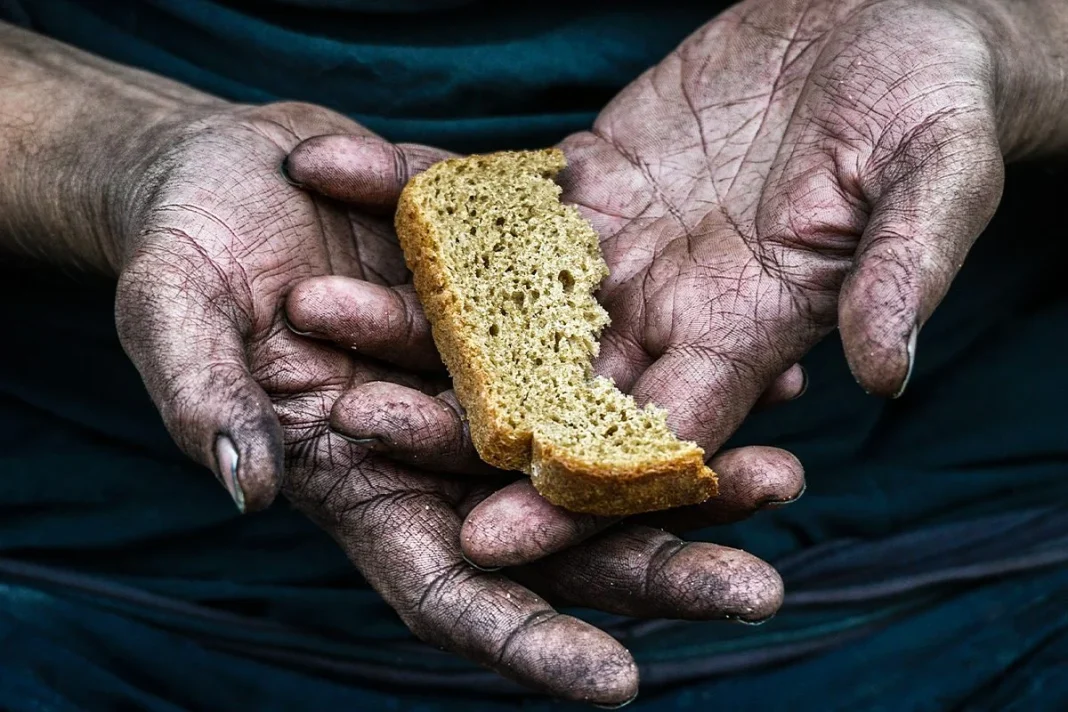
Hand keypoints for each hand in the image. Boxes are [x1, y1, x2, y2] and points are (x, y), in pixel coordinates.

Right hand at [109, 106, 789, 704]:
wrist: (232, 171)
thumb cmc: (183, 252)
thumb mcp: (171, 316)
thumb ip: (203, 402)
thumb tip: (247, 486)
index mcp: (362, 479)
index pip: (450, 586)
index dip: (528, 642)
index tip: (620, 685)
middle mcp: (441, 447)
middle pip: (556, 532)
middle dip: (654, 564)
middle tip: (758, 586)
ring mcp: (487, 382)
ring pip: (601, 446)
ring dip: (689, 467)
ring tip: (784, 470)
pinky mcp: (515, 313)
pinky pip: (604, 351)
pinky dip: (674, 364)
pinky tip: (760, 364)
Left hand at [278, 0, 1067, 570]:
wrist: (892, 26)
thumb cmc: (935, 105)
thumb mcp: (937, 181)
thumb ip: (904, 273)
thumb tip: (886, 374)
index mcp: (751, 332)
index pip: (655, 438)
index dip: (577, 492)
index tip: (491, 537)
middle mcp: (669, 304)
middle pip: (550, 381)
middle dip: (452, 409)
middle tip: (351, 420)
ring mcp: (619, 242)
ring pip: (499, 293)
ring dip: (406, 303)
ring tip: (308, 305)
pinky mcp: (589, 175)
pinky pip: (490, 193)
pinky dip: (416, 185)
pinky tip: (333, 168)